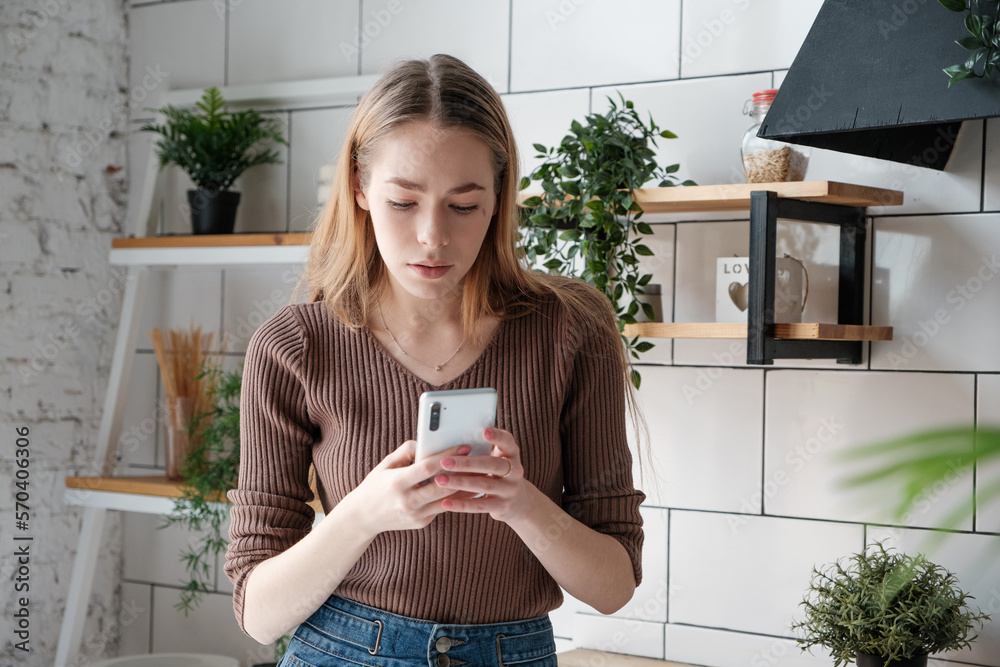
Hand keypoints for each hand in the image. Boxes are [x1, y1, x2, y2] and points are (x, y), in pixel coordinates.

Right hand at [341, 440, 469, 536]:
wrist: (363, 517)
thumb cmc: (376, 485)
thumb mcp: (385, 464)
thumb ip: (406, 451)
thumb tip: (427, 442)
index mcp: (398, 483)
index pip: (428, 468)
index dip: (448, 457)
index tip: (464, 447)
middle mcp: (408, 501)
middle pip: (443, 486)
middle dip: (463, 472)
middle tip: (480, 460)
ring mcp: (416, 515)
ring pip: (448, 500)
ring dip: (466, 487)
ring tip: (481, 474)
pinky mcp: (422, 523)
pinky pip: (443, 507)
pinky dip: (456, 497)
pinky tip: (470, 488)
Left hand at [432, 427, 529, 522]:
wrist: (518, 500)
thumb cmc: (499, 472)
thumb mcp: (498, 457)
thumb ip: (484, 447)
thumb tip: (455, 435)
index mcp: (512, 454)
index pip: (507, 442)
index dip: (497, 436)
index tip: (484, 431)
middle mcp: (515, 471)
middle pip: (492, 465)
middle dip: (467, 463)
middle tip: (445, 462)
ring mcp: (509, 490)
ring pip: (484, 485)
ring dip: (460, 482)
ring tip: (440, 480)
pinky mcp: (502, 506)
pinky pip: (479, 506)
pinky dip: (461, 504)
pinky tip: (446, 503)